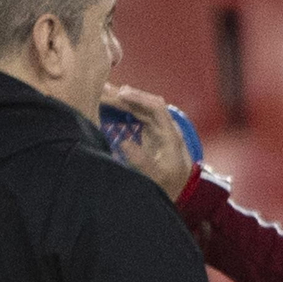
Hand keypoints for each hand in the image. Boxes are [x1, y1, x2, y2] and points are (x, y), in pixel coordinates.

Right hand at [104, 82, 193, 199]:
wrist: (177, 192)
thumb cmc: (166, 186)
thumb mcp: (154, 178)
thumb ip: (141, 161)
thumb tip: (123, 142)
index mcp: (171, 136)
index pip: (157, 108)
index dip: (139, 98)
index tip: (120, 94)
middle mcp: (167, 128)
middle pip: (148, 104)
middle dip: (128, 95)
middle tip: (105, 89)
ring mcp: (160, 130)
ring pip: (143, 109)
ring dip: (126, 100)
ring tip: (106, 93)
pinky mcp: (153, 134)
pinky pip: (140, 116)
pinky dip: (127, 109)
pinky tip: (113, 105)